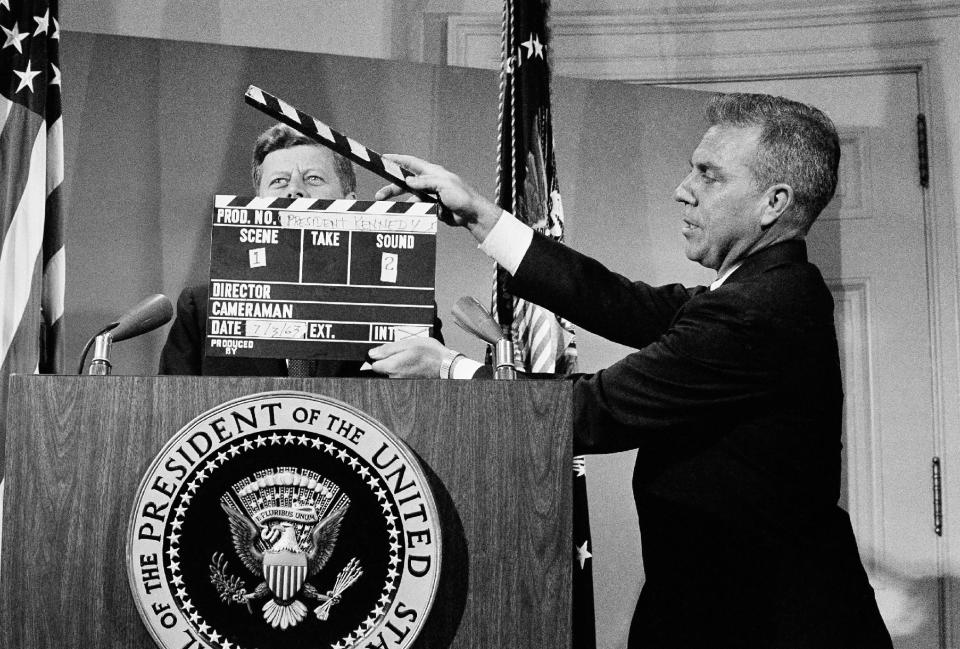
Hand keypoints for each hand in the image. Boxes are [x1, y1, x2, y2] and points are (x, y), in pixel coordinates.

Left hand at [368, 337, 454, 377]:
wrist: (446, 366)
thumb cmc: (430, 353)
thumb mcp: (408, 343)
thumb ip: (388, 349)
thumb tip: (372, 354)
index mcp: (392, 367)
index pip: (373, 365)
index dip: (378, 356)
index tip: (387, 351)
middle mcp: (394, 378)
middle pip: (382, 370)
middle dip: (388, 361)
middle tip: (402, 352)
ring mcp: (402, 383)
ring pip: (391, 373)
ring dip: (397, 365)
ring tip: (410, 358)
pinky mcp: (408, 385)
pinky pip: (400, 376)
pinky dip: (404, 370)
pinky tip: (413, 364)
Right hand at [375, 154, 502, 241]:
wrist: (472, 215)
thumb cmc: (462, 196)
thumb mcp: (443, 185)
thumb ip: (425, 182)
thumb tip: (408, 181)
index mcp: (432, 172)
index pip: (411, 163)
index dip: (397, 160)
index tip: (384, 158)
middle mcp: (429, 182)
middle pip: (406, 183)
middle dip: (392, 188)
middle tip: (379, 195)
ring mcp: (430, 195)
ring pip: (410, 197)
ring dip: (401, 202)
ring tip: (392, 210)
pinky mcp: (432, 207)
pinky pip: (418, 208)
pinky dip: (412, 211)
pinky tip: (408, 215)